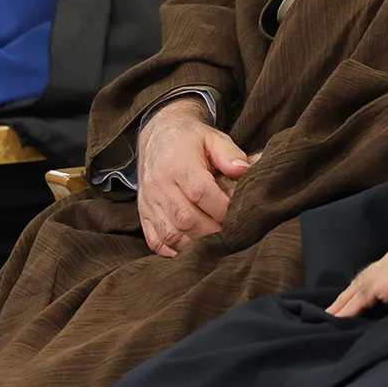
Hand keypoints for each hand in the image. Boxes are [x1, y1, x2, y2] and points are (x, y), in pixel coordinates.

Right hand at [135, 98, 250, 257]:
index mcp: (177, 163)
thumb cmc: (191, 140)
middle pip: (186, 218)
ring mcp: (148, 201)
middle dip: (213, 231)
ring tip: (215, 242)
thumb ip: (230, 154)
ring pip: (170, 234)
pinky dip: (174, 250)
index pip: (201, 193)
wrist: (158, 136)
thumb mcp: (213, 138)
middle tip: (231, 234)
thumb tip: (244, 171)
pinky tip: (192, 247)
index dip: (222, 209)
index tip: (238, 214)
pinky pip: (155, 241)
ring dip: (196, 244)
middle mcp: (159, 184)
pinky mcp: (143, 213)